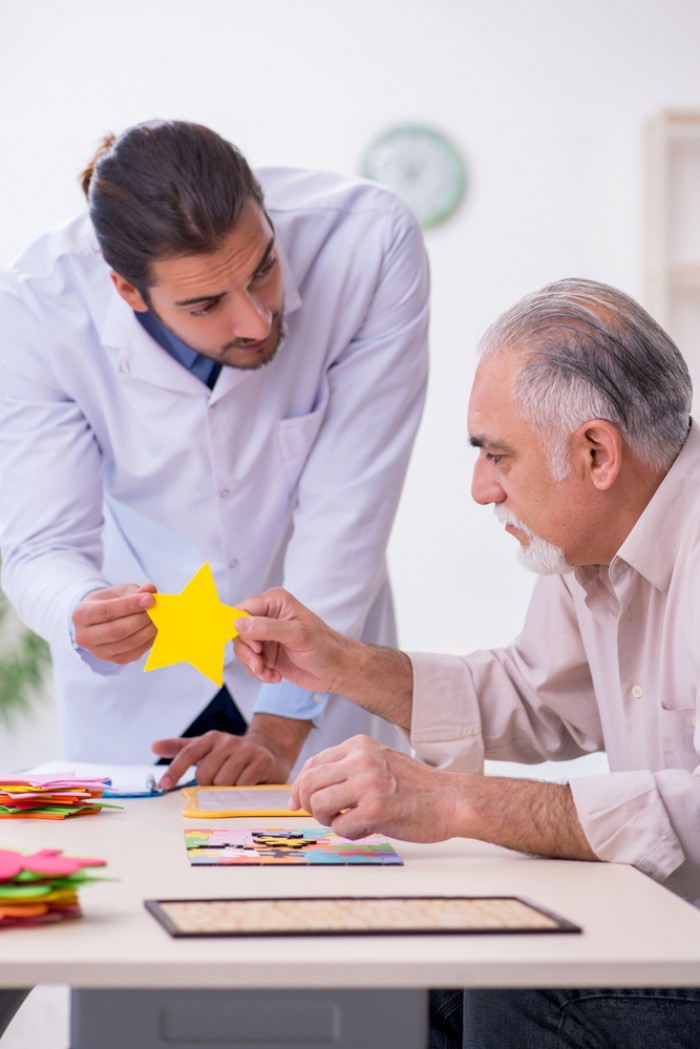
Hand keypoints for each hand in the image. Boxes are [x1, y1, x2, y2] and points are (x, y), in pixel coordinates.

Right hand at [72, 583, 156, 664]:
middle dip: (140, 620)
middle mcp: (85, 636)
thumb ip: (134, 591)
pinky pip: (133, 653)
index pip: (106, 611)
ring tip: (159, 619)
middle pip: (116, 631)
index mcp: (81, 614)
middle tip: (158, 610)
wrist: (101, 619)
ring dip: (147, 631)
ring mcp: (98, 652)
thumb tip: (150, 590)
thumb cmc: (110, 602)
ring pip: (127, 644)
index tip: (150, 599)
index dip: (129, 605)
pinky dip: (148, 641)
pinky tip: (155, 630)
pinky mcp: (113, 660)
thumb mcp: (119, 591)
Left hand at [152, 714, 311, 788]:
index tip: (163, 785)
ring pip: (223, 782)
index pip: (188, 753)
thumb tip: (154, 746)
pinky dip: (241, 790)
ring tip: (234, 781)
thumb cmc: (231, 755)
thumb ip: (181, 748)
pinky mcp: (261, 761)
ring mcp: (246, 750)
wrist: (269, 751)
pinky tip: (247, 783)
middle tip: (219, 780)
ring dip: (226, 789)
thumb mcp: (206, 749)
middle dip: (209, 784)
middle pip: (205, 774)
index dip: (174, 770)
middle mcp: (228, 741)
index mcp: (212, 738)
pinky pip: (242, 785)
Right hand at [233, 588, 350, 691]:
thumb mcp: (298, 635)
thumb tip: (239, 623)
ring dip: (253, 665)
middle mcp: (268, 617)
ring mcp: (266, 636)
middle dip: (247, 652)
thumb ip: (267, 628)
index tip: (253, 646)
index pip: (243, 610)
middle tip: (259, 664)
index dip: (240, 629)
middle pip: (238, 632)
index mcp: (275, 602)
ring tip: (269, 672)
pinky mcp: (266, 654)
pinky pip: (249, 663)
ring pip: (242, 650)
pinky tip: (274, 676)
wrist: (336, 670)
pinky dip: (258, 673)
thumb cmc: (326, 647)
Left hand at [289, 735, 457, 842]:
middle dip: (309, 804)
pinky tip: (369, 827)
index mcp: (359, 745)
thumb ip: (348, 768)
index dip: (300, 787)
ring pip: (318, 804)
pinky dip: (350, 833)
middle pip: (308, 782)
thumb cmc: (415, 786)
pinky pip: (340, 826)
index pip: (313, 764)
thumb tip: (308, 787)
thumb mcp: (378, 762)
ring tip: (348, 821)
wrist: (450, 800)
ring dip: (327, 820)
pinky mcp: (376, 809)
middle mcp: (361, 759)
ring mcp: (368, 783)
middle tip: (325, 816)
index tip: (298, 803)